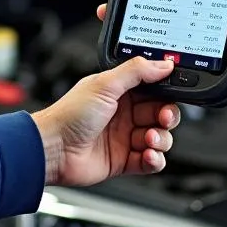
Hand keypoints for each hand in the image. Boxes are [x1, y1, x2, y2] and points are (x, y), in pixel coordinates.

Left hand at [31, 58, 181, 187]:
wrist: (53, 148)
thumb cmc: (69, 114)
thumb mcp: (105, 84)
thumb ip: (137, 71)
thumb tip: (164, 64)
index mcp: (121, 92)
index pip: (154, 90)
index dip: (166, 93)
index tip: (173, 95)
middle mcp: (125, 114)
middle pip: (161, 114)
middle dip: (167, 117)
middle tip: (162, 118)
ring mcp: (125, 138)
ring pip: (160, 138)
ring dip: (161, 139)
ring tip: (147, 138)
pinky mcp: (124, 161)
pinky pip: (151, 161)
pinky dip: (155, 159)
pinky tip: (149, 155)